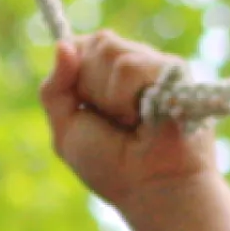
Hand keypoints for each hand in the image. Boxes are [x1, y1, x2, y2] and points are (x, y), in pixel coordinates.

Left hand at [42, 29, 219, 211]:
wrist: (150, 188)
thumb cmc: (111, 165)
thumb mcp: (67, 128)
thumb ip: (55, 88)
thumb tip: (62, 44)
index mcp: (111, 75)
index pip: (83, 43)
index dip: (76, 68)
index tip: (83, 103)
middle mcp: (137, 64)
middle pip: (96, 42)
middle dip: (90, 86)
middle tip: (112, 120)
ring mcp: (156, 65)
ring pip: (110, 50)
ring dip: (108, 96)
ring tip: (130, 122)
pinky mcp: (174, 71)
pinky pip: (130, 66)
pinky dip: (124, 98)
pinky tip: (143, 119)